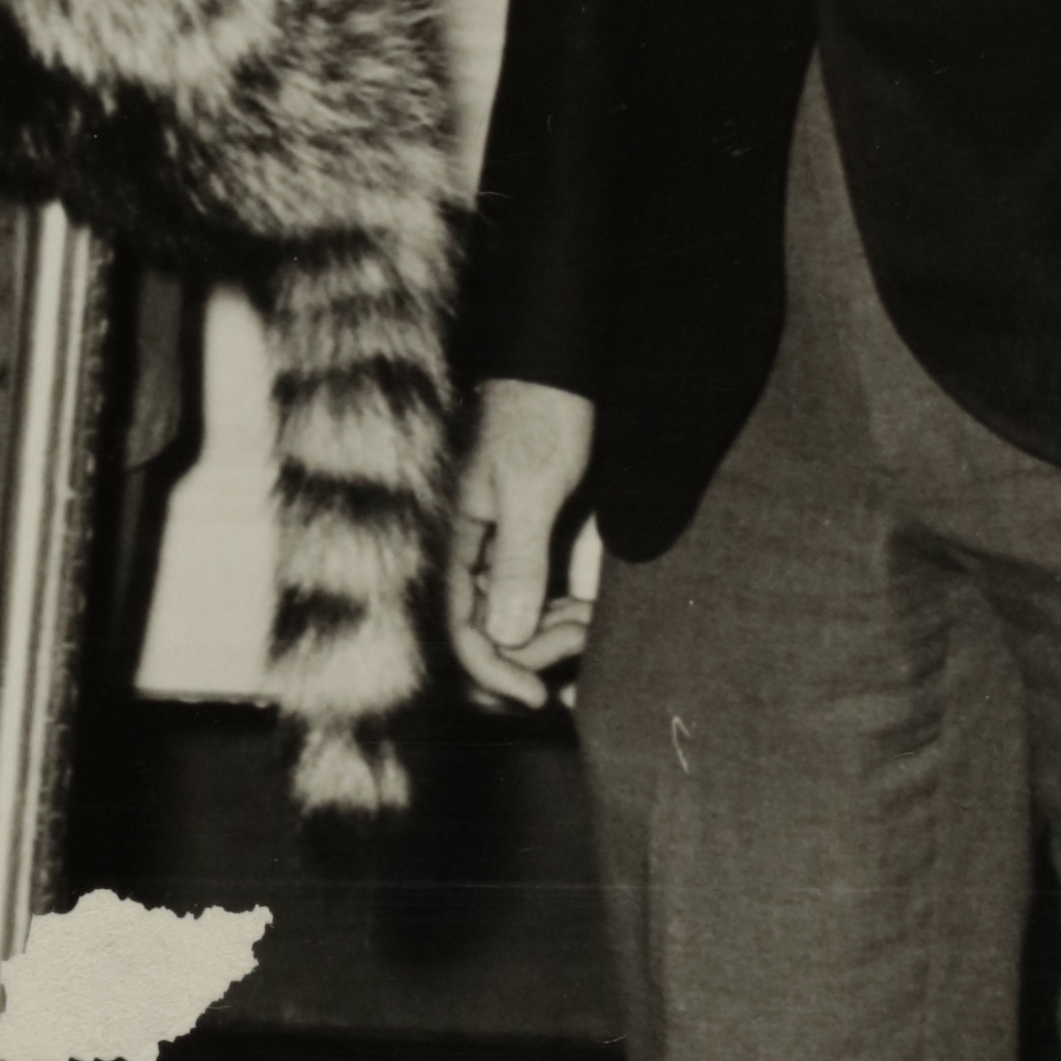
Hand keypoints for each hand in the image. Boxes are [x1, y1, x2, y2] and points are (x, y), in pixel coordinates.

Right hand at [445, 377, 602, 710]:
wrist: (566, 365)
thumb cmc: (540, 415)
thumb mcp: (530, 489)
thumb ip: (517, 561)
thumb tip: (506, 636)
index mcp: (462, 543)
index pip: (463, 629)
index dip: (494, 671)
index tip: (540, 695)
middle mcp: (482, 553)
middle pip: (496, 632)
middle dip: (539, 648)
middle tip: (587, 633)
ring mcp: (513, 548)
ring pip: (526, 620)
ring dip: (561, 632)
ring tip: (598, 619)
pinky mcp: (543, 540)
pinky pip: (550, 595)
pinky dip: (573, 611)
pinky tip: (597, 611)